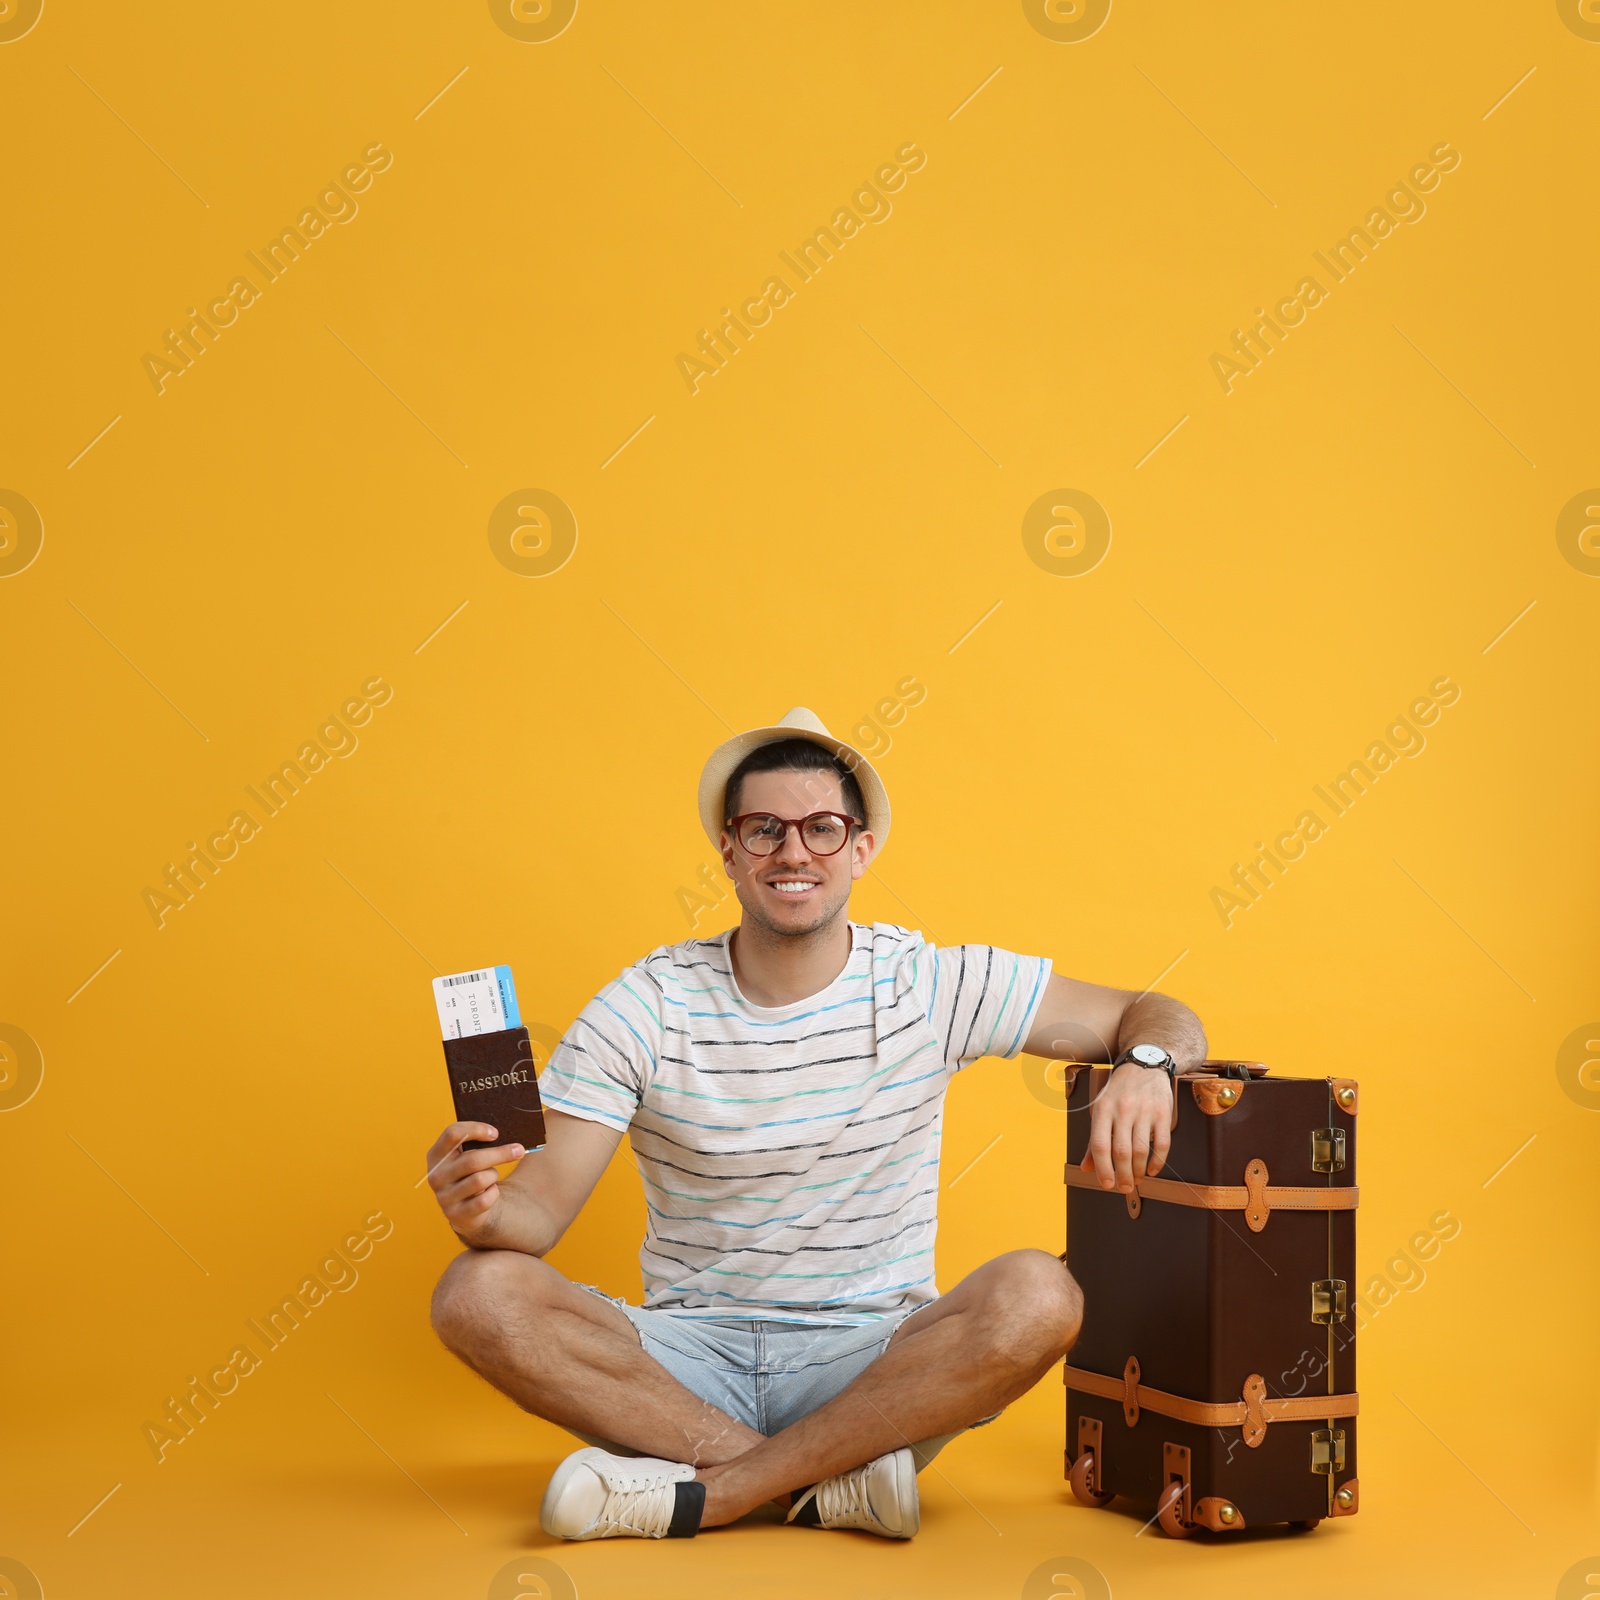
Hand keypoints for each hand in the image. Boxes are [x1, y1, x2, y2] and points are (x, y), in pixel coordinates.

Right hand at [424, 1121, 525, 1245]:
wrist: (466, 1209)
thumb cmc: (471, 1173)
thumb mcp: (467, 1155)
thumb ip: (479, 1142)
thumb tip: (515, 1126)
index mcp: (436, 1155)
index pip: (453, 1134)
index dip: (476, 1129)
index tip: (496, 1133)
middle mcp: (436, 1176)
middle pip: (473, 1159)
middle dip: (500, 1153)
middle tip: (519, 1149)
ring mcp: (444, 1197)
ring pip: (481, 1179)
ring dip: (493, 1176)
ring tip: (492, 1177)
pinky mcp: (456, 1214)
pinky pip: (485, 1199)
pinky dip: (494, 1193)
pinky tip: (491, 1192)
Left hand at [1080, 1062, 1172, 1192]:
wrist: (1144, 1065)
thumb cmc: (1118, 1092)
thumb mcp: (1101, 1110)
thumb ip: (1094, 1140)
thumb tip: (1087, 1168)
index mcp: (1102, 1109)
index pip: (1099, 1145)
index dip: (1102, 1169)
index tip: (1107, 1184)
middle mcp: (1122, 1110)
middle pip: (1121, 1152)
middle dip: (1122, 1175)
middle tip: (1124, 1188)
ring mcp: (1144, 1111)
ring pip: (1141, 1150)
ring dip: (1139, 1171)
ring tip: (1137, 1180)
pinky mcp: (1163, 1113)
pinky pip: (1162, 1143)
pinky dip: (1157, 1161)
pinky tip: (1152, 1170)